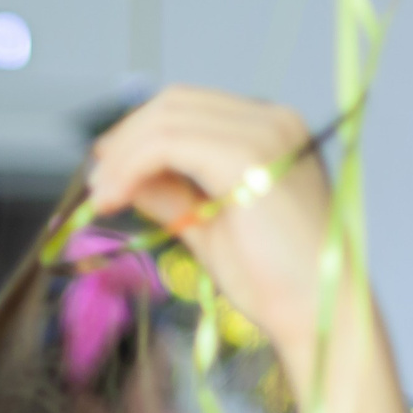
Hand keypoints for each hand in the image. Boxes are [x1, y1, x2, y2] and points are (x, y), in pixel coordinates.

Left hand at [85, 87, 333, 379]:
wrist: (316, 309)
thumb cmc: (272, 278)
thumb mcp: (206, 225)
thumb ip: (169, 195)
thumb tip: (123, 178)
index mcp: (269, 131)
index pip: (189, 107)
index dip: (138, 131)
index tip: (105, 166)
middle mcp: (271, 120)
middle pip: (175, 103)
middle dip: (125, 138)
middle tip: (96, 182)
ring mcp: (264, 133)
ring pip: (167, 119)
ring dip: (122, 156)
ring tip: (100, 197)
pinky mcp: (247, 155)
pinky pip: (169, 143)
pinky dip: (132, 166)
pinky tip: (114, 198)